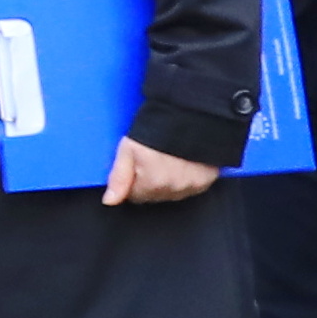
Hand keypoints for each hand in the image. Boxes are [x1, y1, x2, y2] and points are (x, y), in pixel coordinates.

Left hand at [102, 137, 220, 206]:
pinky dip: (184, 179)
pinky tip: (181, 164)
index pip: (135, 196)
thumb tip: (110, 201)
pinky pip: (191, 187)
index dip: (131, 182)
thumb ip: (119, 178)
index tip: (133, 167)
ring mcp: (192, 186)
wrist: (189, 116)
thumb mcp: (129, 149)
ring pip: (172, 193)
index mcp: (153, 184)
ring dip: (167, 182)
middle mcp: (174, 189)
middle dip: (149, 182)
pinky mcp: (206, 180)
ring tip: (166, 160)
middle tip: (151, 160)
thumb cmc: (157, 130)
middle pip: (154, 195)